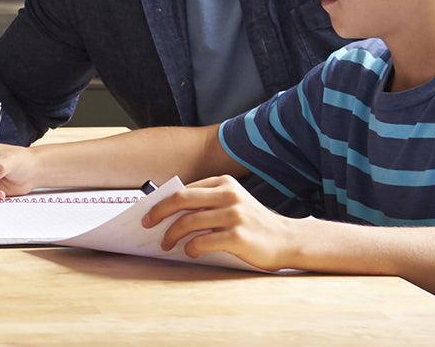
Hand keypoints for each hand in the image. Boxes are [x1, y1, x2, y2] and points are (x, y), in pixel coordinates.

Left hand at [141, 175, 296, 270]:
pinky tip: (190, 252)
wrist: (287, 240)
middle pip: (181, 199)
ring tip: (167, 244)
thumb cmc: (252, 223)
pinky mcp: (238, 236)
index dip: (163, 201)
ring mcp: (234, 215)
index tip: (149, 212)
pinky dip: (190, 248)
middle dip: (159, 212)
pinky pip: (203, 242)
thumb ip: (207, 202)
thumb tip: (169, 211)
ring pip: (189, 222)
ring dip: (172, 235)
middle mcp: (228, 194)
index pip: (184, 189)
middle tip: (147, 224)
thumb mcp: (231, 203)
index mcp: (223, 183)